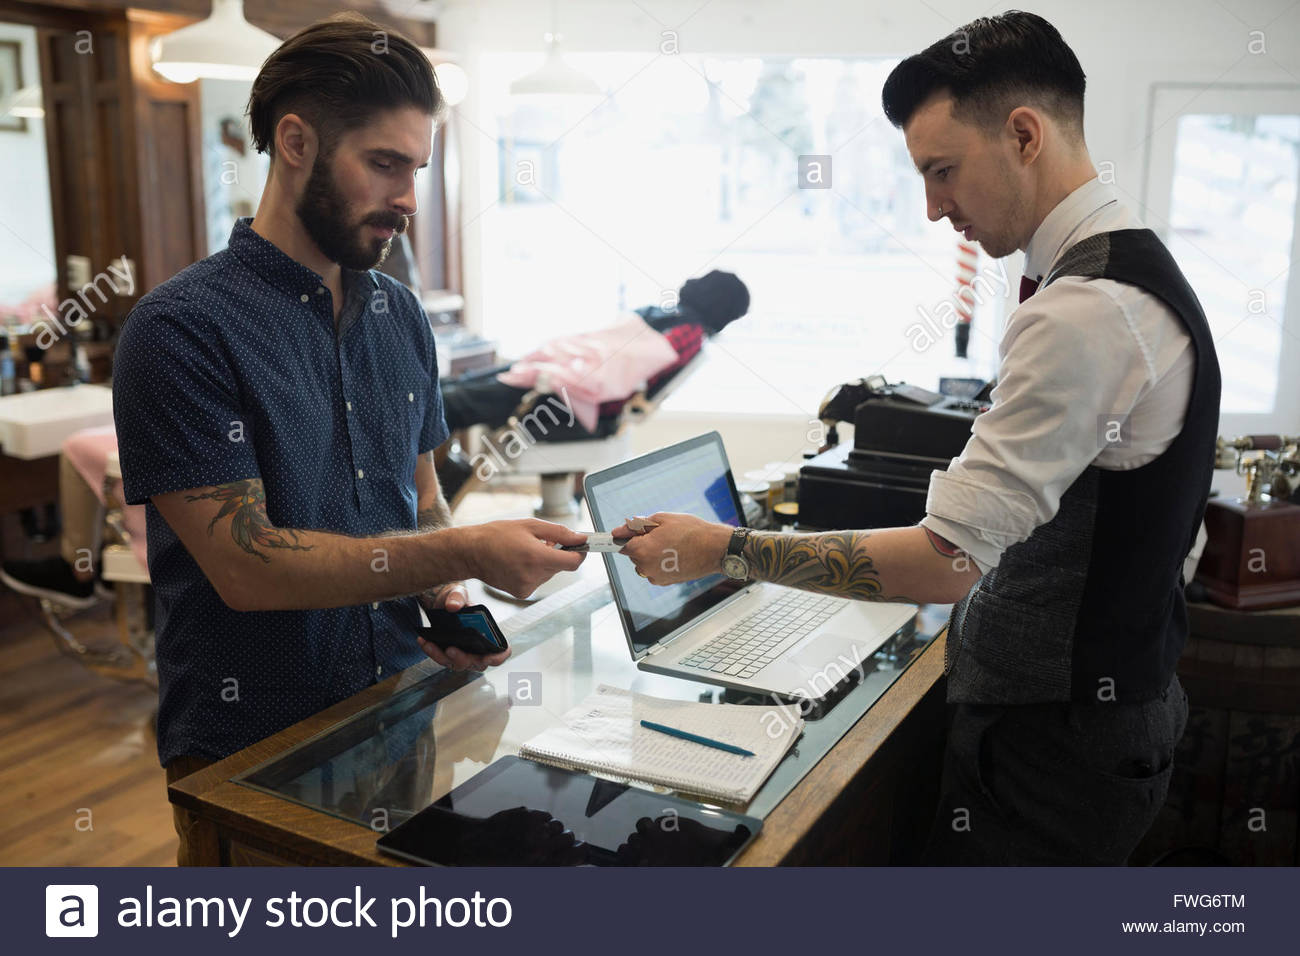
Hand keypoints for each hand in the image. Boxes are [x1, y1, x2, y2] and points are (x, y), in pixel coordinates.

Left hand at [415, 581, 509, 671]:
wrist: (441, 602)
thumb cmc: (458, 599)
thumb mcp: (458, 593)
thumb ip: (458, 597)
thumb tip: (453, 606)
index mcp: (490, 634)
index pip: (501, 652)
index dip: (498, 657)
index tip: (488, 656)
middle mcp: (479, 648)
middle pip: (477, 663)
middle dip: (463, 658)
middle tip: (451, 649)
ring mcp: (464, 654)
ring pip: (456, 664)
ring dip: (443, 656)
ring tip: (430, 643)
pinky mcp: (449, 655)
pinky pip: (441, 659)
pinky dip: (432, 651)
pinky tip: (423, 640)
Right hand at [460, 518, 586, 598]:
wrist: (471, 552)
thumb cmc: (497, 535)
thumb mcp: (530, 526)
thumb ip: (559, 532)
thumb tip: (580, 538)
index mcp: (537, 557)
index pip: (573, 562)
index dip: (580, 553)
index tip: (581, 546)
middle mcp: (533, 576)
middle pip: (561, 567)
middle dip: (556, 554)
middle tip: (541, 542)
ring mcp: (527, 587)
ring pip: (549, 573)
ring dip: (544, 562)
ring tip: (524, 551)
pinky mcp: (521, 593)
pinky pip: (538, 580)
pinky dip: (534, 571)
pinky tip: (519, 562)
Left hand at [611, 512, 732, 584]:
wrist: (714, 549)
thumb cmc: (691, 531)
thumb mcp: (661, 519)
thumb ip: (636, 526)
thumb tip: (618, 532)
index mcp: (642, 550)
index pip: (621, 544)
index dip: (626, 535)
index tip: (627, 534)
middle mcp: (645, 567)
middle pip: (633, 553)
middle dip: (642, 543)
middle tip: (662, 534)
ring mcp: (655, 576)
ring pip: (643, 562)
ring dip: (650, 553)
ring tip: (671, 544)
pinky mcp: (664, 582)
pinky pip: (653, 570)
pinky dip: (658, 562)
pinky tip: (674, 554)